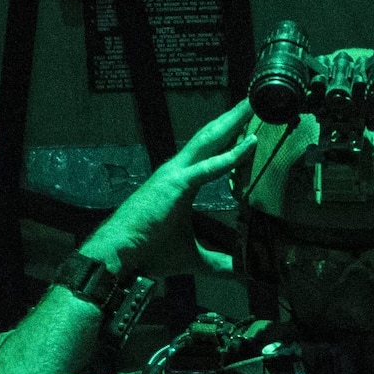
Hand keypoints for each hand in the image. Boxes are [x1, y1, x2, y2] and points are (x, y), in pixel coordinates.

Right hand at [82, 99, 254, 278]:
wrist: (120, 255)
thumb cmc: (149, 253)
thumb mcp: (193, 258)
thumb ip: (218, 262)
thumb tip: (240, 272)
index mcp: (181, 183)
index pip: (210, 154)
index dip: (229, 140)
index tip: (249, 127)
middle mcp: (178, 171)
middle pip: (211, 138)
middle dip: (233, 118)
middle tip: (254, 100)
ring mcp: (175, 175)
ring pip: (209, 142)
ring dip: (232, 123)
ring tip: (252, 106)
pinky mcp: (174, 186)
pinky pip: (207, 169)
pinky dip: (229, 158)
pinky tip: (248, 146)